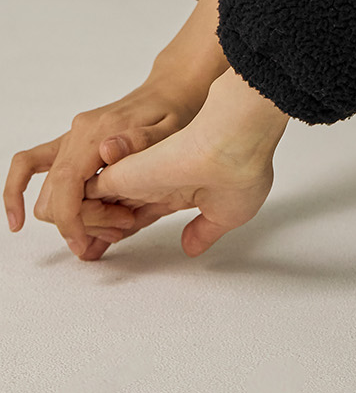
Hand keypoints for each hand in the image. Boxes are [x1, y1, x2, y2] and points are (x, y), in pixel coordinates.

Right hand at [6, 79, 207, 261]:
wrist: (170, 90)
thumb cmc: (175, 111)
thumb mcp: (172, 128)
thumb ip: (142, 142)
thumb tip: (106, 151)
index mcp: (99, 130)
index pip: (67, 182)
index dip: (70, 219)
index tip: (83, 243)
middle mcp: (77, 133)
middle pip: (56, 194)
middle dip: (83, 221)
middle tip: (124, 226)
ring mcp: (70, 138)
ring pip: (47, 193)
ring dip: (72, 218)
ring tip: (115, 223)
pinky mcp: (68, 144)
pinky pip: (29, 165)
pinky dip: (17, 192)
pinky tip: (18, 219)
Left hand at [81, 116, 275, 258]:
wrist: (237, 140)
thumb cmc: (242, 169)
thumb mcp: (227, 214)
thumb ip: (204, 230)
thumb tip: (190, 248)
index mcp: (180, 186)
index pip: (143, 210)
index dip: (128, 226)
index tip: (116, 241)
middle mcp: (157, 178)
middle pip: (117, 206)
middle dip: (100, 228)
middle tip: (89, 252)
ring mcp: (139, 173)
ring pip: (98, 199)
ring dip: (88, 223)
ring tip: (84, 248)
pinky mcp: (122, 171)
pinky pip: (85, 194)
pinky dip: (78, 214)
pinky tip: (77, 232)